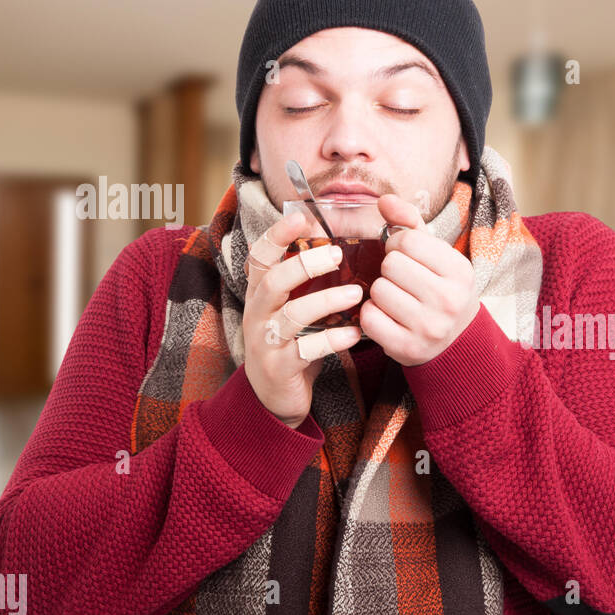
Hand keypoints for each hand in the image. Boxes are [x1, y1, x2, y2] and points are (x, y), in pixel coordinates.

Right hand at [241, 211, 364, 427]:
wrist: (275, 397)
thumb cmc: (291, 344)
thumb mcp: (293, 309)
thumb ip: (305, 284)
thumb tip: (336, 245)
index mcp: (260, 295)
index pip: (260, 258)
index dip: (276, 236)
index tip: (300, 218)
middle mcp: (257, 314)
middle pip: (273, 281)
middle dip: (304, 265)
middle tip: (338, 254)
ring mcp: (265, 342)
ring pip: (291, 315)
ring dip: (326, 301)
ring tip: (357, 294)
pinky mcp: (279, 368)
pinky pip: (305, 350)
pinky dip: (332, 340)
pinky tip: (354, 333)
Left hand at [359, 193, 480, 366]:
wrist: (457, 341)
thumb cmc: (442, 289)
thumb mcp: (437, 255)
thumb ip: (410, 223)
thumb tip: (383, 200)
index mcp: (459, 271)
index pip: (406, 240)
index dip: (397, 244)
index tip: (406, 256)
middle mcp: (448, 300)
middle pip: (390, 265)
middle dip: (389, 269)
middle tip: (402, 280)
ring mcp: (429, 327)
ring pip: (378, 290)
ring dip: (381, 292)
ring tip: (397, 298)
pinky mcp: (408, 348)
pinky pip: (369, 318)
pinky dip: (372, 314)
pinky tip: (388, 316)